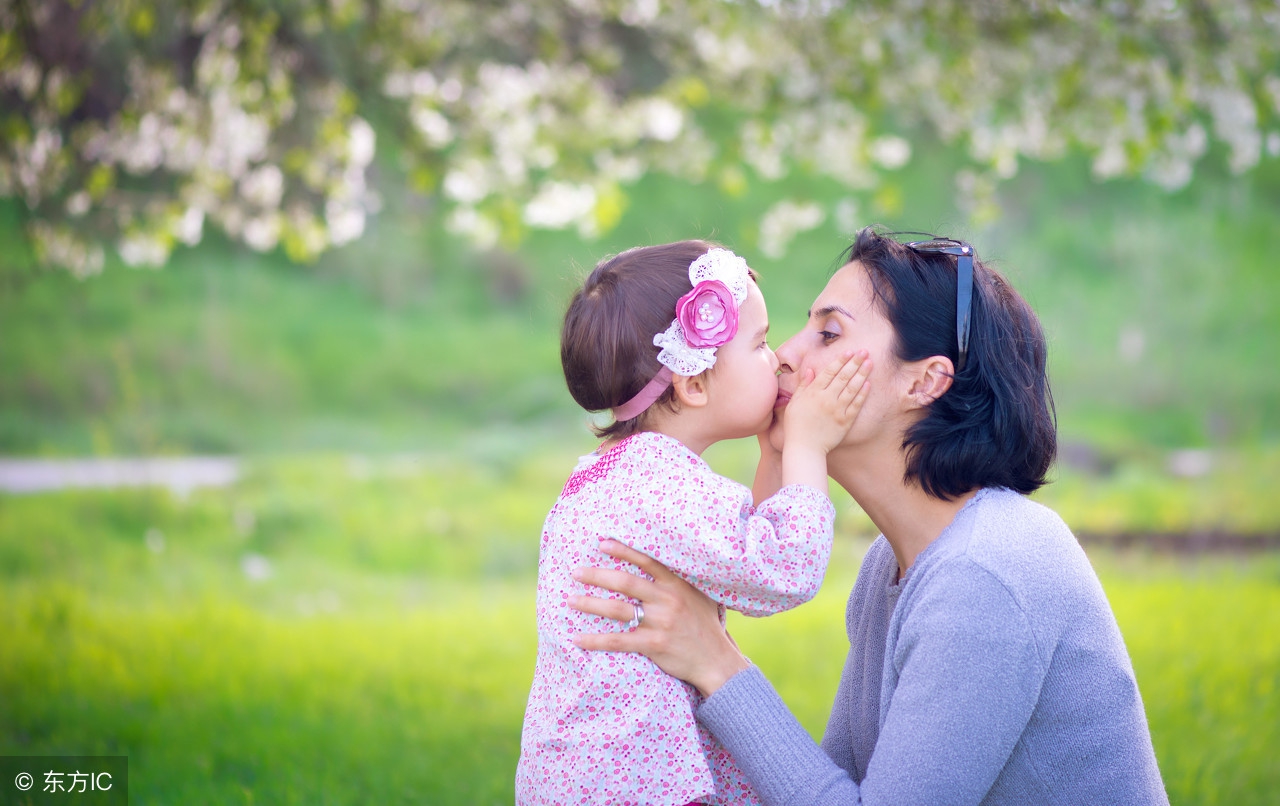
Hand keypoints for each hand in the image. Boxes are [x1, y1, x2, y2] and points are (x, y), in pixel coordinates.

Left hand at [569, 539, 750, 696]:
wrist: (717, 661)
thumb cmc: (706, 626)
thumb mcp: (701, 595)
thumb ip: (683, 579)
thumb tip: (667, 559)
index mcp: (677, 585)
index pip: (647, 561)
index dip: (623, 551)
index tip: (601, 544)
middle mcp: (667, 600)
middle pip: (626, 583)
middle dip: (597, 575)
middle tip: (575, 572)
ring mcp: (660, 623)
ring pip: (618, 610)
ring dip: (590, 603)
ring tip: (570, 600)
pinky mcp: (654, 645)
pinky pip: (618, 641)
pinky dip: (595, 640)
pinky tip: (577, 638)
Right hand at [783, 350, 871, 455]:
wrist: (805, 448)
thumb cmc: (796, 426)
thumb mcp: (794, 403)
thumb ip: (803, 386)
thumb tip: (810, 370)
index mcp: (813, 393)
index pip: (829, 372)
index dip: (840, 360)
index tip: (849, 351)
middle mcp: (826, 399)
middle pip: (843, 377)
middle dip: (854, 362)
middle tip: (864, 352)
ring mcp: (837, 410)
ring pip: (852, 388)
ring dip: (862, 374)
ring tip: (869, 363)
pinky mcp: (845, 422)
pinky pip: (855, 405)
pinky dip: (862, 394)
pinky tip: (868, 384)